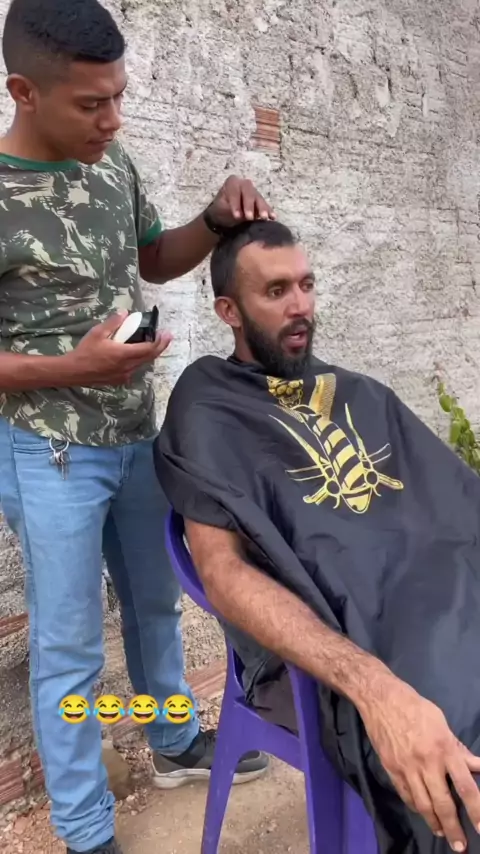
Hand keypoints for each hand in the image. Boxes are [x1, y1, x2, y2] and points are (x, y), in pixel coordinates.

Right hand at [63, 312, 172, 386]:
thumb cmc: (85, 351)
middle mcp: (128, 367)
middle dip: (160, 346)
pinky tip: (137, 354)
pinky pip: (134, 369)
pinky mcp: (119, 379)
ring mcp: (124, 375)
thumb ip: (113, 323)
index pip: (148, 349)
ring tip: (154, 343)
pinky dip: (139, 360)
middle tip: (166, 337)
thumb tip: (124, 313)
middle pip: (149, 357)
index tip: (165, 333)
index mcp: (124, 355)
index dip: (159, 341)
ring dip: (150, 354)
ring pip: (142, 364)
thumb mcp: (98, 333)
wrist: (74, 371)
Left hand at [207, 175, 274, 228]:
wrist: (224, 214)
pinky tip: (273, 217)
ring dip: (262, 208)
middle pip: (249, 193)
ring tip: (264, 218)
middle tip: (249, 218)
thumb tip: (240, 214)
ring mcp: (253, 192)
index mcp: (232, 182)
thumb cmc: (221, 209)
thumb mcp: (221, 208)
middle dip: (249, 205)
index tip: (237, 216)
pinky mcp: (260, 201)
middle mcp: (244, 184)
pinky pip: (265, 205)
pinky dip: (269, 211)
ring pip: (258, 198)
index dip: (236, 203)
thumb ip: (229, 209)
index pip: (235, 191)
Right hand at [360, 678, 479, 850]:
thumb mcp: (442, 724)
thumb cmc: (416, 708)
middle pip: (443, 803)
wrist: (381, 699)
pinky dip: (416, 808)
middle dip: (453, 828)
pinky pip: (406, 796)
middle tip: (460, 846)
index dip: (476, 810)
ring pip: (423, 805)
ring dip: (434, 823)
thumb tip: (477, 767)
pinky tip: (423, 813)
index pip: (465, 786)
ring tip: (442, 832)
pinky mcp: (391, 769)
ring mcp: (407, 768)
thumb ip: (459, 750)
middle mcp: (427, 762)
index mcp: (444, 748)